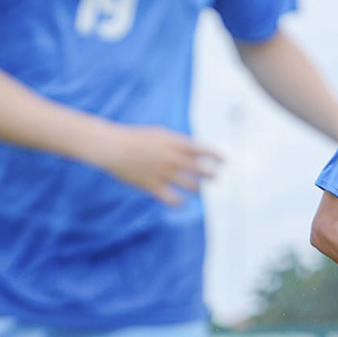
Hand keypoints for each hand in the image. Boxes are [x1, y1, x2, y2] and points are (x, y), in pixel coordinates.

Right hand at [94, 125, 221, 205]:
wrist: (112, 147)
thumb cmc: (135, 138)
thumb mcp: (160, 134)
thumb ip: (178, 143)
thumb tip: (193, 150)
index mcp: (176, 144)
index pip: (206, 151)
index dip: (218, 157)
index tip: (225, 162)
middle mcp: (174, 159)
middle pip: (204, 171)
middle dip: (213, 176)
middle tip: (215, 178)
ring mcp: (165, 173)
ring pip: (193, 187)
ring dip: (199, 189)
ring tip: (199, 190)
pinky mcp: (154, 186)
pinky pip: (174, 199)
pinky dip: (180, 202)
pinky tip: (181, 201)